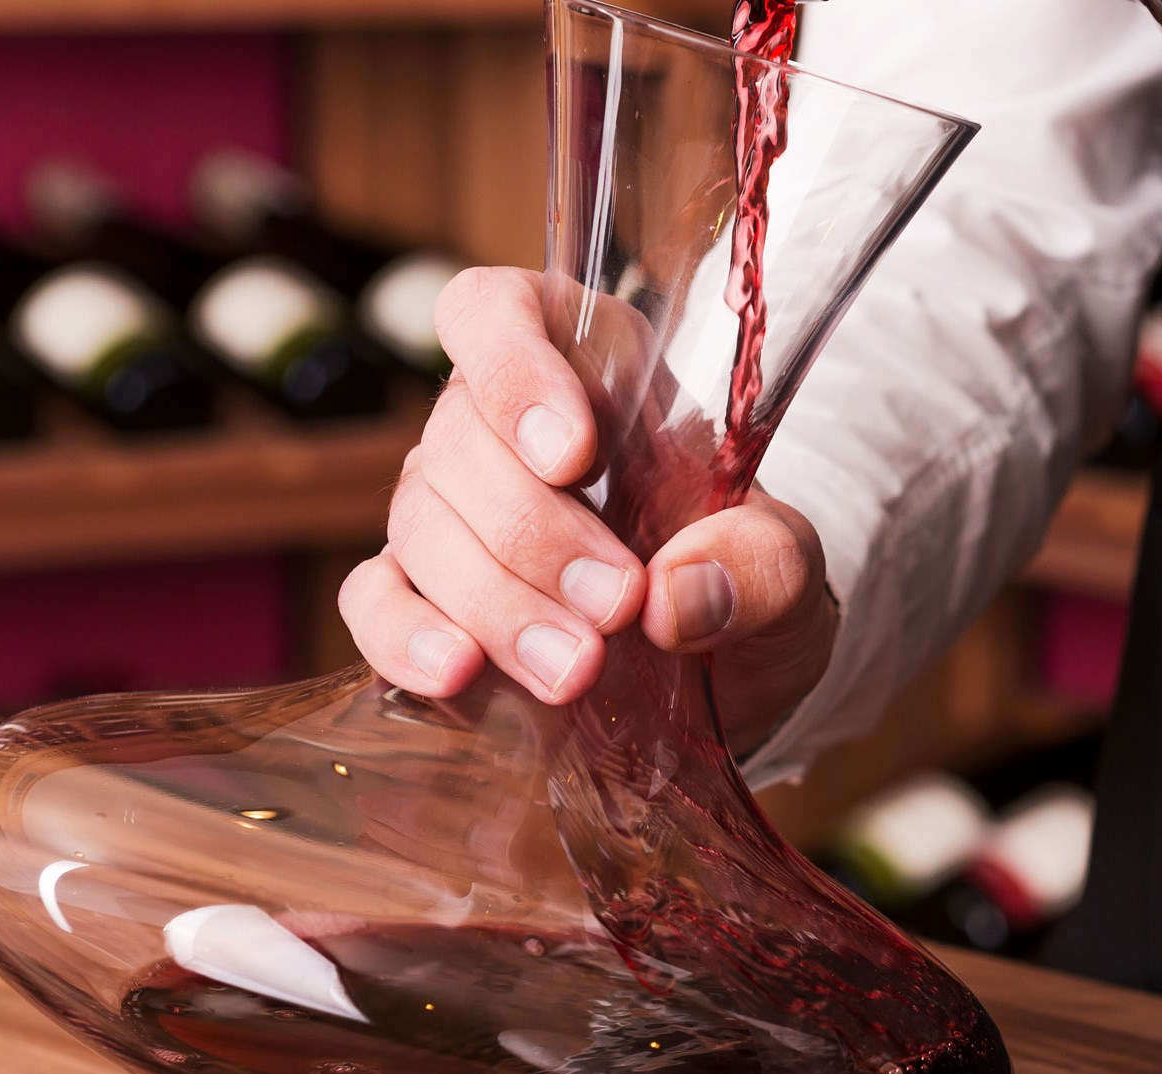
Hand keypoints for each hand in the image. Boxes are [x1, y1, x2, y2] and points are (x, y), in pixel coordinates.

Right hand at [340, 267, 838, 743]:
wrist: (723, 672)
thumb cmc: (739, 577)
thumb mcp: (789, 565)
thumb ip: (760, 563)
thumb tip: (678, 598)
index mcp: (582, 364)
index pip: (495, 313)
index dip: (516, 372)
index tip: (574, 456)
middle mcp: (493, 427)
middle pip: (458, 441)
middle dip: (535, 532)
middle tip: (619, 606)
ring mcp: (444, 513)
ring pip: (418, 526)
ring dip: (494, 601)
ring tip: (576, 670)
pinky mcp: (417, 598)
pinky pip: (372, 602)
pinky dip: (404, 636)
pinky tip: (457, 674)